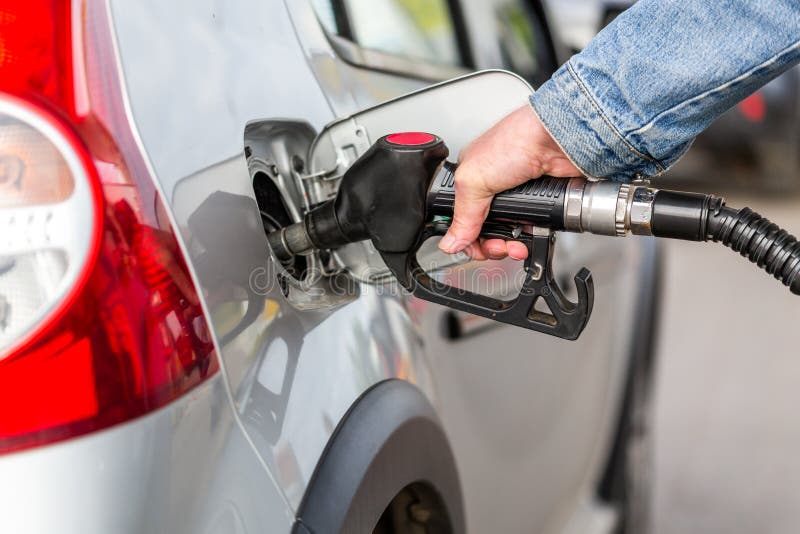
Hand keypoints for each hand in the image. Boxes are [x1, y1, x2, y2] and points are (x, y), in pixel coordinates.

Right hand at [438, 105, 581, 259]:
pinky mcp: (540, 202)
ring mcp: (517, 196)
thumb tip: (450, 242)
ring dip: (512, 245)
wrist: (556, 139)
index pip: (461, 219)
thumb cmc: (517, 141)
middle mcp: (493, 188)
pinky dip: (531, 236)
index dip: (468, 238)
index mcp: (472, 179)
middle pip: (485, 231)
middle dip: (492, 244)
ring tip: (517, 244)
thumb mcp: (475, 180)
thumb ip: (462, 215)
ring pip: (509, 233)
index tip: (475, 247)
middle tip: (500, 246)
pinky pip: (532, 229)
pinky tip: (531, 235)